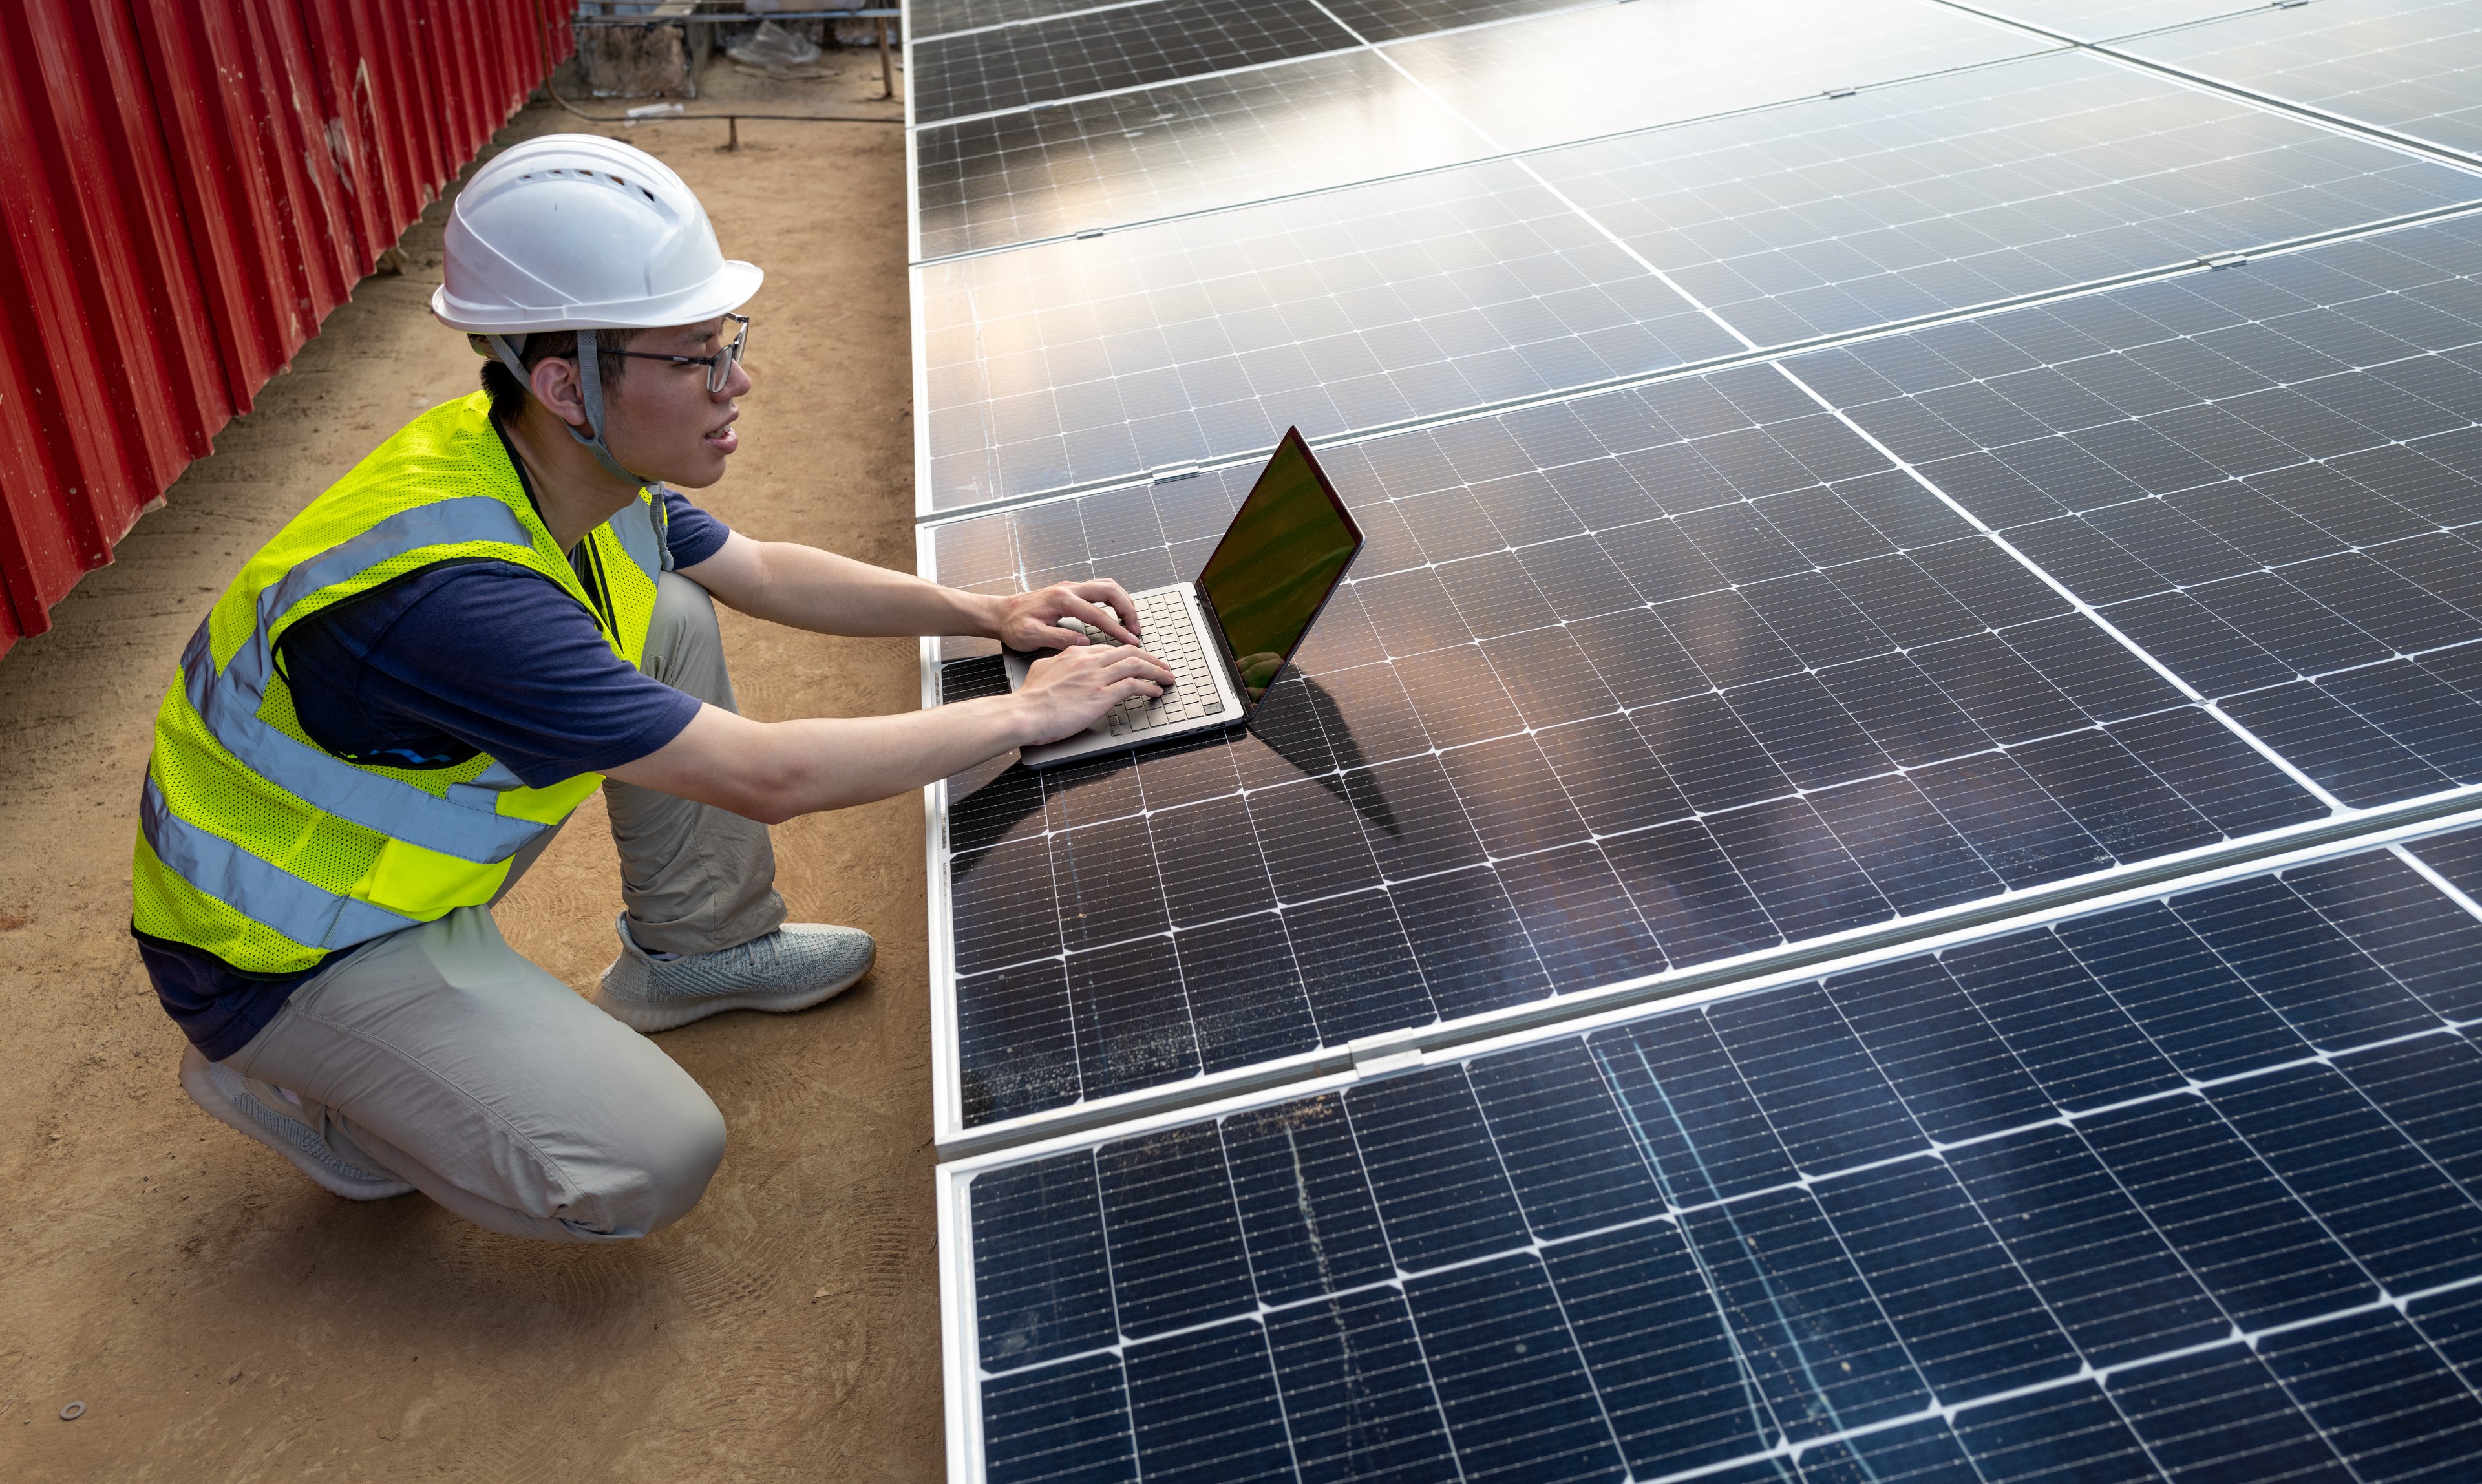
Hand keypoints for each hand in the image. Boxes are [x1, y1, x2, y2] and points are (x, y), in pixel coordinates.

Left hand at [993, 579, 1141, 649]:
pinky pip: (1100, 589)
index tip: (1130, 641)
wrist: (999, 613)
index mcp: (1062, 600)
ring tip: (1131, 622)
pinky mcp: (1071, 591)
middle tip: (1136, 629)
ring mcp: (1071, 587)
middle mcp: (1069, 589)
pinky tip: (1117, 613)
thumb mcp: (1031, 636)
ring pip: (1107, 586)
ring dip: (1123, 602)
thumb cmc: (1012, 625)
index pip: (1098, 614)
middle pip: (1110, 591)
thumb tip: (1084, 642)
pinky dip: (1114, 599)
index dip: (1117, 629)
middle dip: (1128, 609)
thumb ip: (1059, 638)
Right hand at [1013, 643, 1177, 744]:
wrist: (1025, 712)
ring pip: (1136, 665)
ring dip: (1156, 671)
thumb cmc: (1030, 698)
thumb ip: (1055, 663)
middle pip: (1128, 652)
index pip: (1109, 649)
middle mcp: (1089, 661)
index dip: (1128, 654)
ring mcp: (1097, 677)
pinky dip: (1149, 687)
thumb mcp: (1041, 669)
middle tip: (1162, 666)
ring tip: (1167, 677)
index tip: (1138, 660)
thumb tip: (1059, 662)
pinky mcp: (1102, 695)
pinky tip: (1156, 691)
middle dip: (1150, 659)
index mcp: (1075, 654)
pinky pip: (1134, 685)